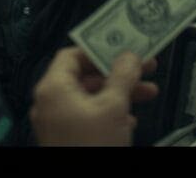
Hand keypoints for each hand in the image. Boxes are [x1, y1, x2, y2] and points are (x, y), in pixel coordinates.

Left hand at [31, 48, 158, 146]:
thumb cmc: (89, 149)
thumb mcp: (113, 107)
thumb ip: (122, 76)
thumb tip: (128, 58)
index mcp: (53, 88)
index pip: (73, 54)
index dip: (100, 48)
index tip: (122, 47)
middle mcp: (50, 102)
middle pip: (85, 75)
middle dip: (117, 72)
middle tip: (141, 68)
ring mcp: (57, 122)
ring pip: (90, 96)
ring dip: (118, 92)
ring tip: (145, 93)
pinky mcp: (66, 138)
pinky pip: (88, 116)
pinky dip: (109, 112)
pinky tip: (128, 118)